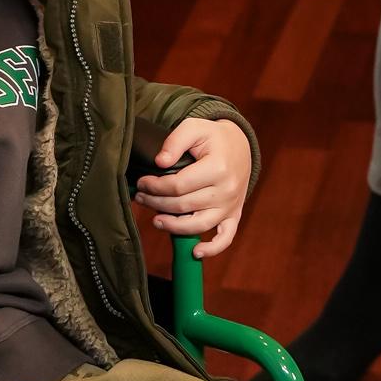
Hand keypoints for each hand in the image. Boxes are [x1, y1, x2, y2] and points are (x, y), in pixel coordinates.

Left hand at [136, 115, 251, 255]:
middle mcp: (226, 190)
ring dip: (173, 226)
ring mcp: (231, 206)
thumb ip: (175, 141)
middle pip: (183, 206)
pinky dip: (212, 249)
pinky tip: (195, 252)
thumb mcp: (194, 127)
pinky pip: (225, 238)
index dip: (155, 187)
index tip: (141, 183)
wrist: (240, 146)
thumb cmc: (213, 137)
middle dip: (156, 203)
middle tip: (141, 197)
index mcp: (218, 168)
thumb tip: (159, 163)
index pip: (178, 185)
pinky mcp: (233, 215)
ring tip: (155, 220)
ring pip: (198, 224)